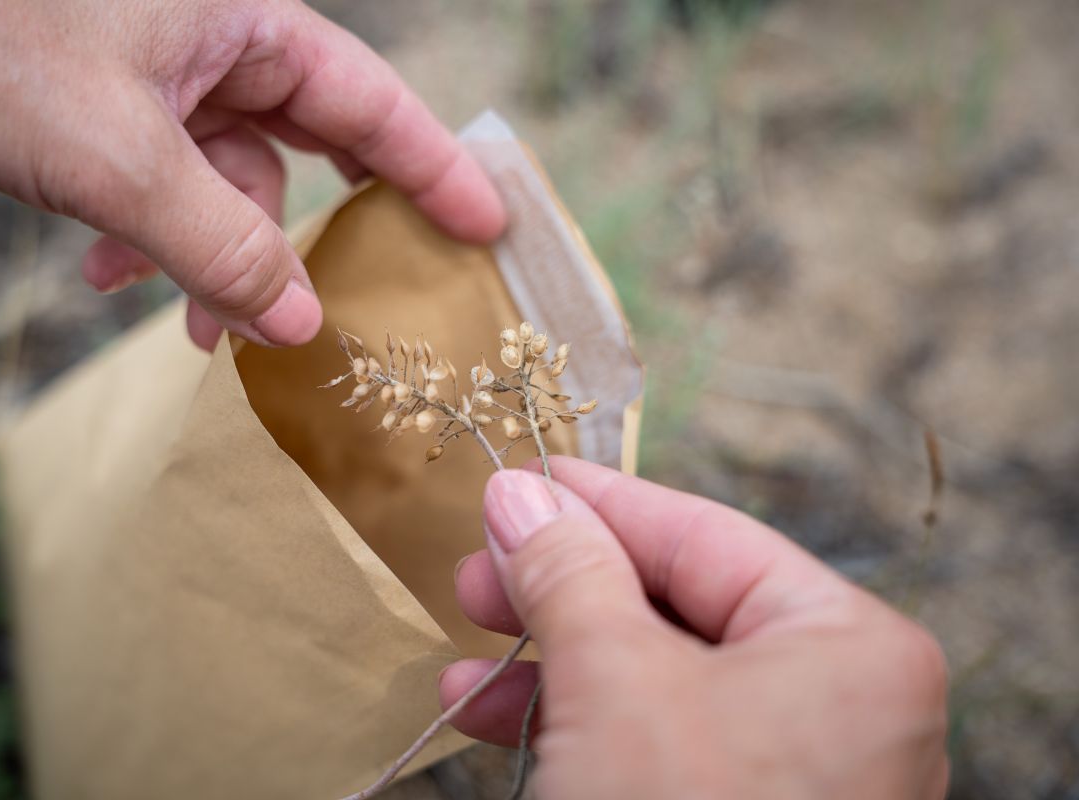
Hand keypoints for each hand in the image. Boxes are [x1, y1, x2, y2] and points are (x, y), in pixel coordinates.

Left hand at [0, 0, 503, 349]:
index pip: (370, 101)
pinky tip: (110, 276)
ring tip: (183, 329)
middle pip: (308, 146)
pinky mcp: (113, 106)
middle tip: (361, 299)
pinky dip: (155, 240)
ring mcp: (162, 74)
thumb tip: (302, 322)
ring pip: (229, 184)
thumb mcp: (113, 158)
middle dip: (313, 235)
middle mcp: (215, 40)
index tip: (486, 227)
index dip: (435, 169)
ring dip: (213, 260)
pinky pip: (168, 185)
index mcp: (242, 20)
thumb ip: (219, 244)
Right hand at [443, 457, 948, 798]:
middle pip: (676, 605)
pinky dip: (572, 720)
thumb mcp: (613, 682)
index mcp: (848, 647)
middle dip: (563, 585)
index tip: (522, 478)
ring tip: (467, 642)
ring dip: (552, 656)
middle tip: (480, 564)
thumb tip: (520, 494)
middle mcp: (839, 704)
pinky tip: (490, 710)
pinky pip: (652, 740)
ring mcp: (795, 768)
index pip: (705, 536)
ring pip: (653, 676)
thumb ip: (568, 572)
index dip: (600, 502)